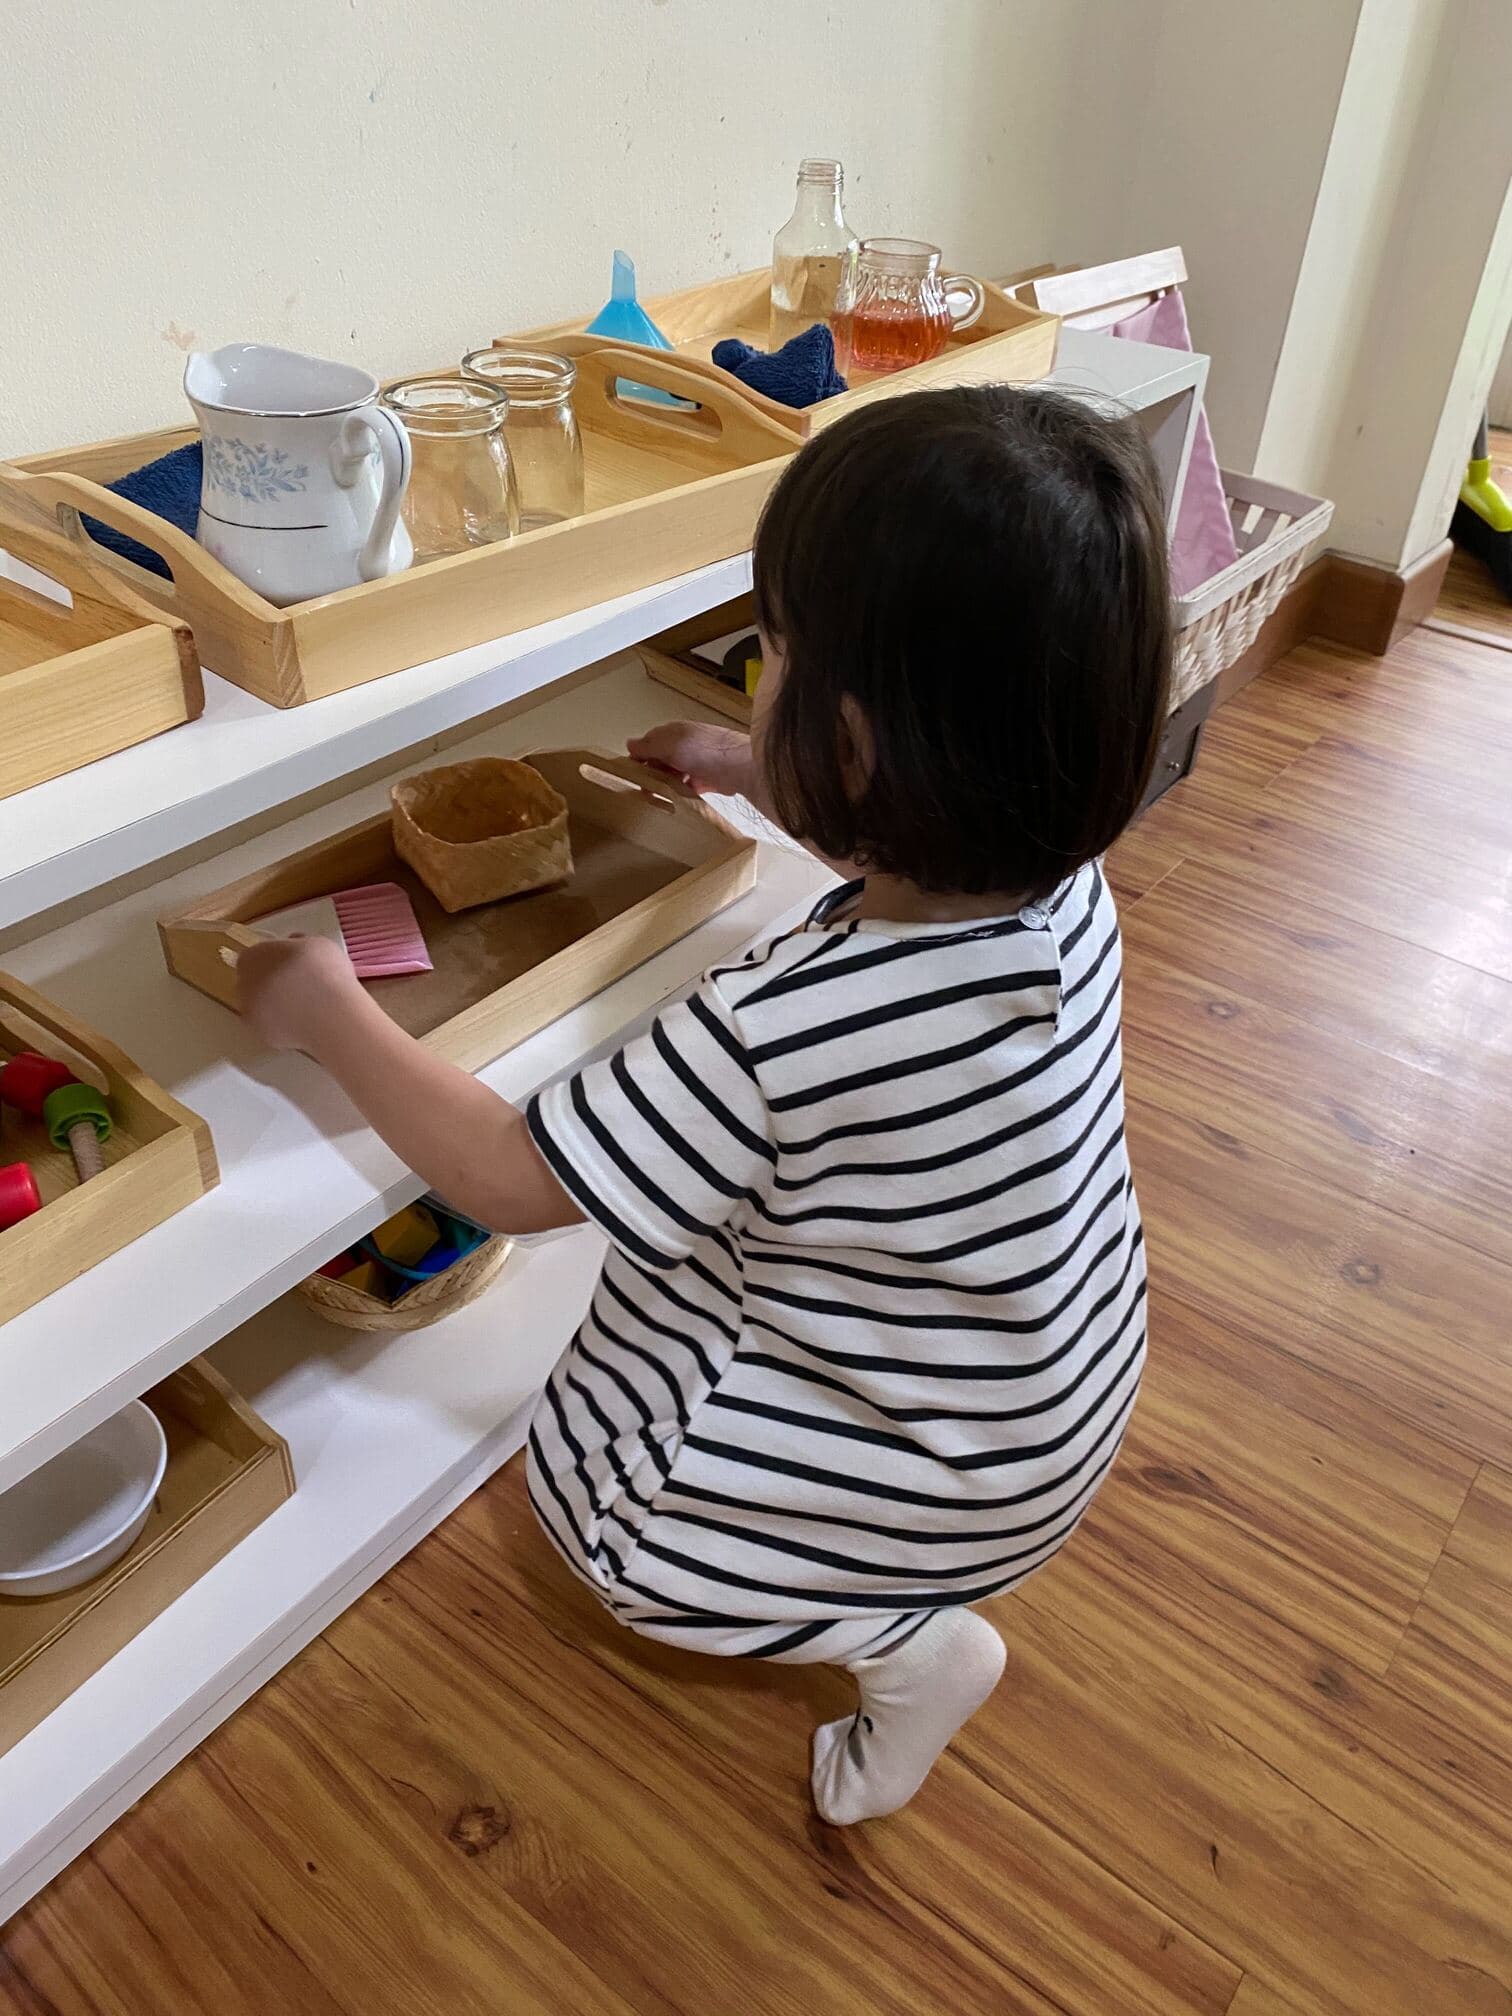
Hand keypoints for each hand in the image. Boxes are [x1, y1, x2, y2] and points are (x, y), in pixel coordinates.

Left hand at [235, 935, 365, 1052]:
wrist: (330, 1014)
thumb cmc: (324, 971)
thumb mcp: (316, 943)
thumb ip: (298, 944)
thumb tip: (293, 947)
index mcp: (252, 956)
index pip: (256, 955)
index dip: (275, 959)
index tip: (294, 963)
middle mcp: (244, 984)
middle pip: (255, 981)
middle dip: (272, 982)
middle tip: (300, 984)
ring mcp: (251, 1014)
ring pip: (263, 1006)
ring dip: (277, 1004)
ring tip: (306, 1006)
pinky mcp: (264, 1037)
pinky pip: (274, 1027)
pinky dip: (286, 1025)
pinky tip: (306, 1022)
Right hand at [628, 722, 754, 798]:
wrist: (739, 767)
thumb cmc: (703, 750)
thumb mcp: (668, 744)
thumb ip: (648, 745)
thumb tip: (629, 744)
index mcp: (675, 732)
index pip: (650, 742)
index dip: (639, 757)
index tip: (630, 774)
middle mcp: (686, 745)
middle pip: (661, 760)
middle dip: (651, 774)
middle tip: (643, 790)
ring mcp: (697, 763)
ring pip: (674, 775)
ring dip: (665, 785)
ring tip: (656, 798)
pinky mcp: (707, 780)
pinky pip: (688, 787)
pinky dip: (681, 793)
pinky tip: (675, 801)